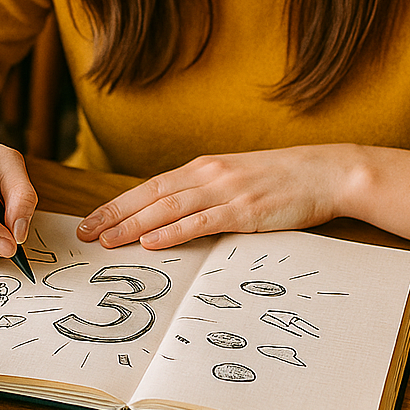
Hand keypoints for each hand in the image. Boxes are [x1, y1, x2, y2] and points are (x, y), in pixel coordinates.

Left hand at [76, 146, 351, 249]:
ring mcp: (226, 191)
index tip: (93, 219)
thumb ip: (207, 191)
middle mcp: (208, 175)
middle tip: (85, 233)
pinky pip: (202, 222)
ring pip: (168, 209)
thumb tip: (177, 214)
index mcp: (204, 167)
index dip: (118, 203)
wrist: (324, 171)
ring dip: (133, 225)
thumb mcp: (237, 177)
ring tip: (107, 240)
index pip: (150, 187)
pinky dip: (174, 232)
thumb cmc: (282, 178)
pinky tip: (153, 241)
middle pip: (150, 196)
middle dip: (114, 214)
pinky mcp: (244, 210)